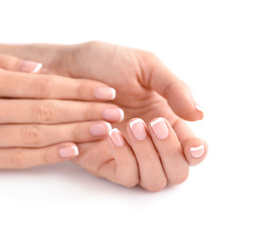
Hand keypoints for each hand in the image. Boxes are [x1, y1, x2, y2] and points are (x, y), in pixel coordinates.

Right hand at [0, 46, 123, 171]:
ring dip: (74, 133)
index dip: (78, 88)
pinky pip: (18, 159)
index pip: (43, 85)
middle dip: (85, 111)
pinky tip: (73, 150)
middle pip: (46, 111)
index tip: (105, 91)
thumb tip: (39, 70)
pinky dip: (47, 156)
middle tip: (113, 112)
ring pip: (36, 136)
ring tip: (103, 130)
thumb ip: (2, 64)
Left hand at [27, 41, 207, 190]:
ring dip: (149, 156)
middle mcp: (149, 143)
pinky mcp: (103, 161)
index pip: (190, 149)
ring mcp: (127, 154)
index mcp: (166, 119)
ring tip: (132, 125)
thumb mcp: (146, 66)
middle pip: (176, 172)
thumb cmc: (105, 63)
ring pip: (153, 180)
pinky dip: (125, 159)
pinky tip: (113, 134)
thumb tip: (200, 115)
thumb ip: (174, 89)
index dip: (197, 153)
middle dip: (170, 152)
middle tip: (154, 123)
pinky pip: (125, 176)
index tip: (194, 145)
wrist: (66, 67)